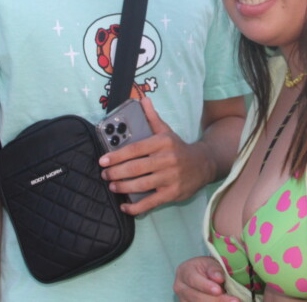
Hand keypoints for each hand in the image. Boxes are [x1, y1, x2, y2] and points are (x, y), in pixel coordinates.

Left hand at [99, 97, 214, 214]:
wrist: (203, 164)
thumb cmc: (178, 148)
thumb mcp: (167, 131)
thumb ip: (152, 118)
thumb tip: (142, 100)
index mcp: (163, 142)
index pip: (135, 149)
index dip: (117, 155)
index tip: (103, 160)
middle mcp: (168, 159)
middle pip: (136, 168)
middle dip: (116, 173)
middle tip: (105, 175)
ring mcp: (171, 177)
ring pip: (141, 185)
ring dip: (123, 187)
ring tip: (113, 186)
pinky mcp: (173, 193)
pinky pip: (151, 202)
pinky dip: (136, 207)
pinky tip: (125, 206)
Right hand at [173, 257, 238, 301]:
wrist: (201, 274)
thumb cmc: (207, 267)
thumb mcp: (211, 262)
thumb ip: (214, 269)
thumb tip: (219, 278)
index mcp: (184, 272)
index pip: (193, 280)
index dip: (206, 286)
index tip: (219, 290)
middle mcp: (180, 287)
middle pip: (197, 298)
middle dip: (217, 300)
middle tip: (234, 300)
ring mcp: (183, 300)